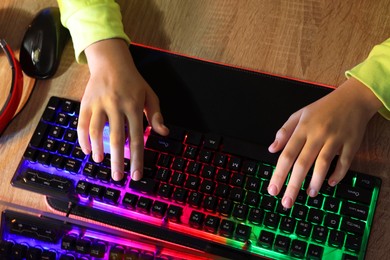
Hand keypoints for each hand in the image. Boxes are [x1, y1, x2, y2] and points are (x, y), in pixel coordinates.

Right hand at [78, 39, 168, 180]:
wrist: (111, 62)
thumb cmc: (133, 81)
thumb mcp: (150, 95)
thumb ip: (156, 115)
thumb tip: (164, 132)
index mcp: (134, 106)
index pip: (138, 138)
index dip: (137, 158)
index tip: (136, 175)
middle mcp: (116, 106)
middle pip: (117, 139)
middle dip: (118, 161)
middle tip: (117, 177)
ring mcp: (99, 104)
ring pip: (97, 131)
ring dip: (98, 149)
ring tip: (100, 162)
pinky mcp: (86, 103)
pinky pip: (82, 123)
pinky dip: (83, 138)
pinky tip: (87, 149)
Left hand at [267, 77, 381, 207]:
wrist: (352, 99)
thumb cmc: (323, 109)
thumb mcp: (299, 115)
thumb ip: (284, 132)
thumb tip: (271, 149)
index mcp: (303, 128)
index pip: (287, 154)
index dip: (278, 174)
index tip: (273, 189)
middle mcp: (317, 134)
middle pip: (302, 163)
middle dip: (293, 185)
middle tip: (287, 202)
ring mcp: (335, 139)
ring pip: (323, 163)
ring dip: (315, 181)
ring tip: (309, 195)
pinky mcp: (351, 143)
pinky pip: (345, 162)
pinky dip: (338, 174)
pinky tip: (330, 183)